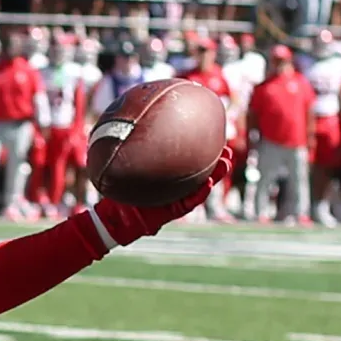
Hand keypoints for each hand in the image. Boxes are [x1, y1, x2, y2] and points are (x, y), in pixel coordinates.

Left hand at [90, 149, 230, 247]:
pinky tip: (208, 183)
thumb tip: (127, 122)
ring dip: (215, 176)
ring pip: (200, 188)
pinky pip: (187, 204)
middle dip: (217, 162)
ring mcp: (174, 201)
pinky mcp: (170, 214)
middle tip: (228, 150)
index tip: (214, 137)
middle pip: (201, 174)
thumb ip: (130, 151)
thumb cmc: (119, 193)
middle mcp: (175, 189)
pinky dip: (199, 194)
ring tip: (226, 163)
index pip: (189, 163)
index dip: (203, 152)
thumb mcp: (124, 169)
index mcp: (169, 178)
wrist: (112, 218)